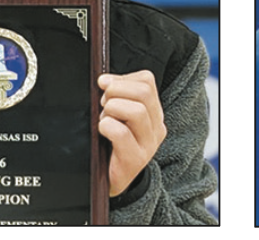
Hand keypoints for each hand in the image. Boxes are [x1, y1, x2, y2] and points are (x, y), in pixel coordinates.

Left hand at [97, 70, 166, 196]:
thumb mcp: (118, 115)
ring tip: (103, 119)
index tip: (104, 85)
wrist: (111, 180)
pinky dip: (107, 126)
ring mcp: (149, 144)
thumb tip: (104, 80)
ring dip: (112, 109)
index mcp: (154, 112)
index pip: (147, 81)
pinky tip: (102, 132)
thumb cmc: (112, 143)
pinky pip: (122, 133)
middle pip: (144, 92)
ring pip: (137, 111)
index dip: (122, 78)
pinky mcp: (136, 159)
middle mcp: (156, 127)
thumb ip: (116, 95)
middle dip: (116, 90)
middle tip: (103, 103)